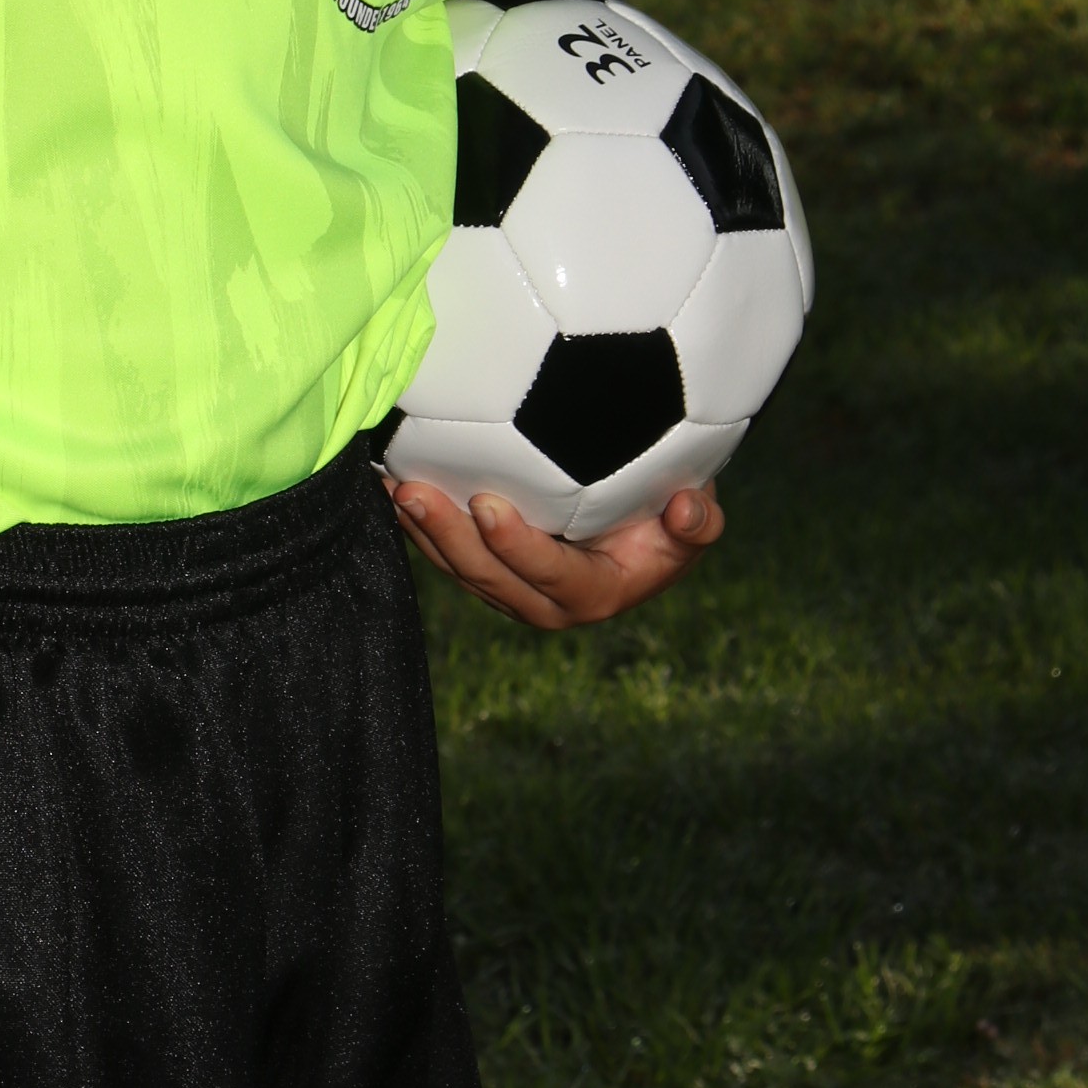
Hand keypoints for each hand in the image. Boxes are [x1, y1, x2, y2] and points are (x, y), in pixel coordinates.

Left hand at [388, 474, 721, 628]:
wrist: (641, 528)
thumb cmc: (670, 519)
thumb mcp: (695, 523)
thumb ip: (698, 521)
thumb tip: (686, 508)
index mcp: (595, 595)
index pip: (551, 576)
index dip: (519, 546)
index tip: (489, 504)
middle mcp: (545, 603)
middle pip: (489, 578)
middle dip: (448, 538)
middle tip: (416, 492)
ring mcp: (509, 589)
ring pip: (459, 569)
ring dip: (423, 531)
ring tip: (394, 487)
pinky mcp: (485, 571)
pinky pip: (447, 553)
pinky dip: (419, 524)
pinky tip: (389, 484)